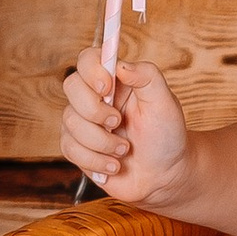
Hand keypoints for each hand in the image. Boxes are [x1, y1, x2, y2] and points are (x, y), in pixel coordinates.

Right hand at [61, 49, 191, 204]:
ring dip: (102, 141)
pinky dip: (96, 160)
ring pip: (71, 122)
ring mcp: (83, 122)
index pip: (88, 59)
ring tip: (124, 150)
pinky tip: (114, 164)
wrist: (163, 176)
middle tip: (118, 122)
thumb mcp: (165, 102)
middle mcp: (95, 98)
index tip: (107, 88)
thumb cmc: (166, 136)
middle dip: (95, 111)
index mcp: (116, 80)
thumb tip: (120, 64)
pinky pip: (70, 148)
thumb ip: (147, 76)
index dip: (91, 70)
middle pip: (71, 86)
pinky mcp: (77, 148)